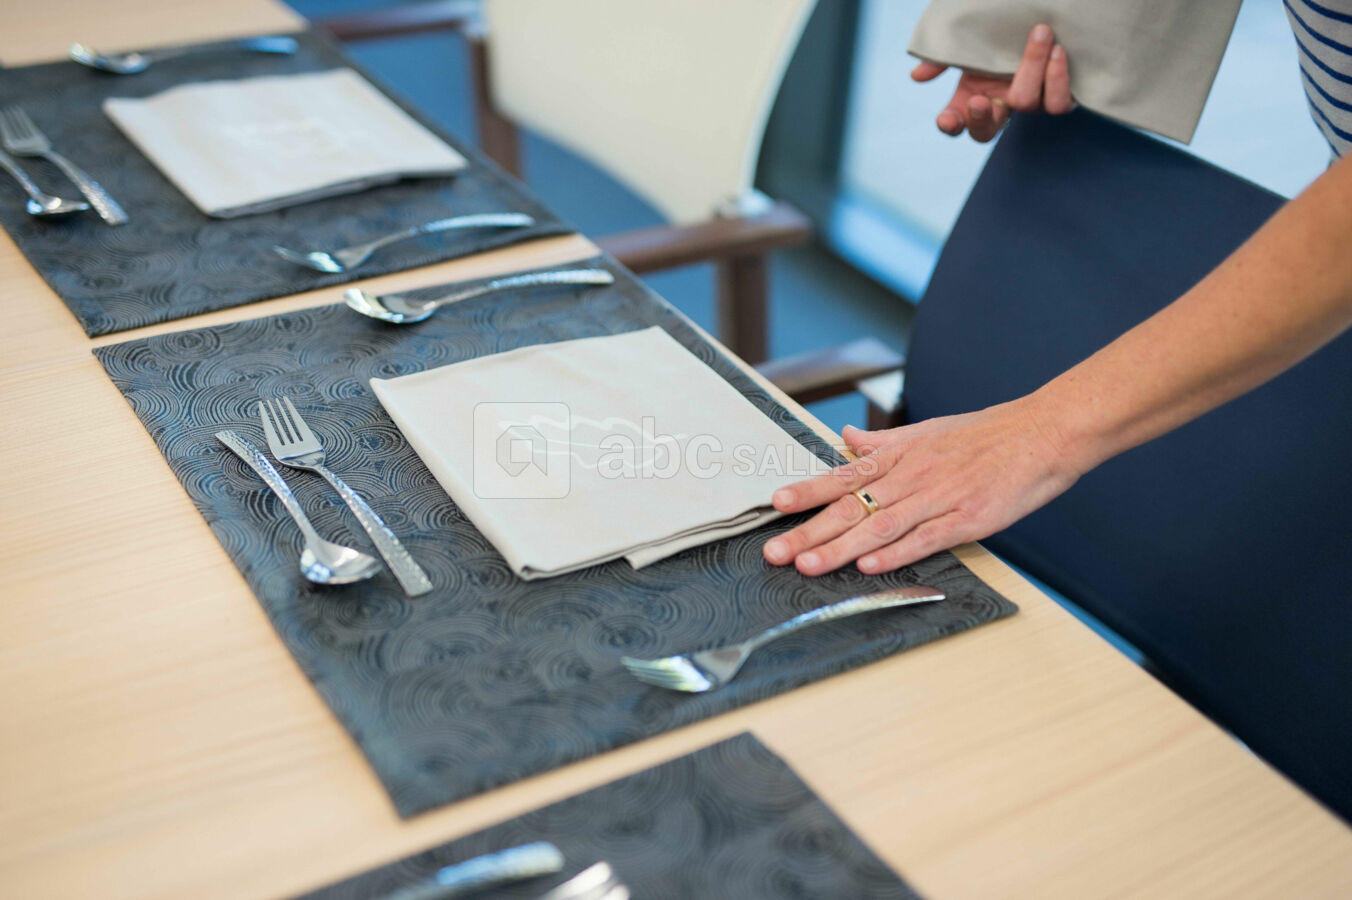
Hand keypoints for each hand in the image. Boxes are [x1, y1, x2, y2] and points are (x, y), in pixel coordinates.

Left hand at [761, 400, 1082, 575]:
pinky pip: (924, 539)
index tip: (777, 504)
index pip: (843, 476)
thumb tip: (845, 440)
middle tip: (775, 552)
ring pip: (879, 526)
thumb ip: (883, 443)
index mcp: (900, 457)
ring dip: (840, 548)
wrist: (1042, 434)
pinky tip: (869, 565)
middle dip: (809, 532)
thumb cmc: (985, 435)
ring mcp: (938, 499)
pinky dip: (895, 553)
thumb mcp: (927, 431)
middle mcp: (911, 477)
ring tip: (808, 565)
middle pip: (851, 507)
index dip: (808, 491)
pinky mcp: (966, 520)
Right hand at [910, 24, 1073, 141]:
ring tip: (1040, 35)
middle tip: (979, 98)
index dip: (950, 126)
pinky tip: (1057, 51)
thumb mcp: (965, 44)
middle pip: (986, 132)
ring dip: (1032, 71)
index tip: (946, 119)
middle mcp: (1000, 108)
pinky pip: (1059, 104)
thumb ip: (940, 58)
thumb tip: (917, 76)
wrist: (1035, 21)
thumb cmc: (995, 36)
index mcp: (971, 99)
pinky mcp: (1058, 97)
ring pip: (1027, 105)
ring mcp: (1029, 105)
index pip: (955, 123)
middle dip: (981, 118)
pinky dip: (1058, 79)